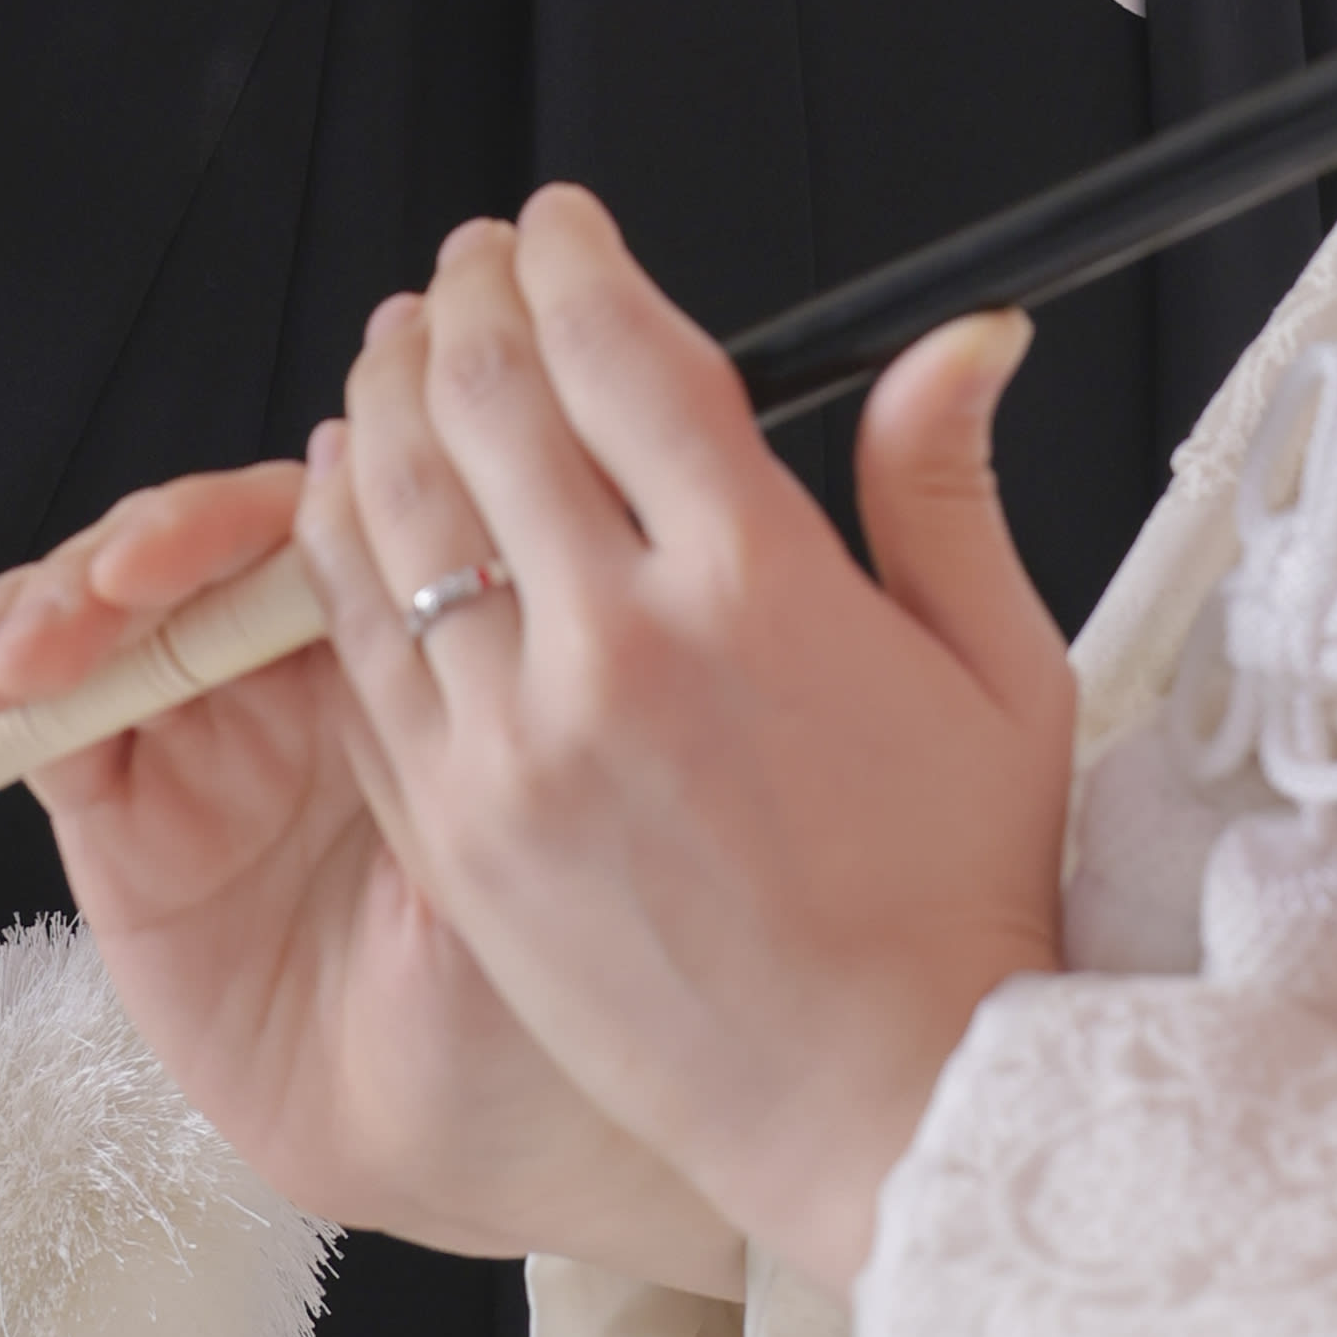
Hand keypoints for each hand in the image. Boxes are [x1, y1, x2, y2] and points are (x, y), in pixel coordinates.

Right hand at [0, 478, 742, 1291]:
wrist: (481, 1139)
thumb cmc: (533, 968)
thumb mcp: (493, 811)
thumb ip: (412, 656)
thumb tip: (347, 471)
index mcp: (386, 636)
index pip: (285, 531)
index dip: (210, 529)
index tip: (160, 560)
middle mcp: (285, 671)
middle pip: (172, 565)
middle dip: (101, 574)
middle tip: (69, 620)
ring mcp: (201, 743)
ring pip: (96, 635)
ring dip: (31, 625)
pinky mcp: (129, 824)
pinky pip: (52, 741)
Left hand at [290, 190, 1071, 1292]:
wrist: (888, 1109)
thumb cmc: (956, 897)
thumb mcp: (1002, 667)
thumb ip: (945, 480)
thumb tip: (967, 330)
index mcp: (759, 587)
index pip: (622, 347)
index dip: (571, 256)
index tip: (561, 226)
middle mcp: (621, 651)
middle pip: (487, 398)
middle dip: (466, 298)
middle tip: (471, 265)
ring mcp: (518, 745)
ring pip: (392, 503)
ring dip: (380, 393)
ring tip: (398, 348)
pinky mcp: (454, 831)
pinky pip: (356, 643)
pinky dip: (334, 536)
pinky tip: (345, 485)